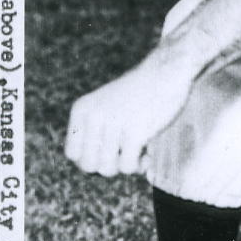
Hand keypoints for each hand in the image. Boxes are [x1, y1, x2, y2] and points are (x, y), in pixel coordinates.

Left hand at [65, 51, 194, 177]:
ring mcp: (114, 123)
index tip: (110, 153)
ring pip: (107, 169)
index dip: (91, 159)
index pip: (72, 153)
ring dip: (124, 168)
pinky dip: (139, 167)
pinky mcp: (135, 132)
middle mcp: (94, 116)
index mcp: (83, 109)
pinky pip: (128, 166)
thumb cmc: (139, 94)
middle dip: (108, 166)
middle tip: (124, 155)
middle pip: (88, 165)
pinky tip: (148, 156)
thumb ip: (93, 132)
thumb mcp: (106, 106)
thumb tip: (90, 168)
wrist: (167, 71)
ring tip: (137, 154)